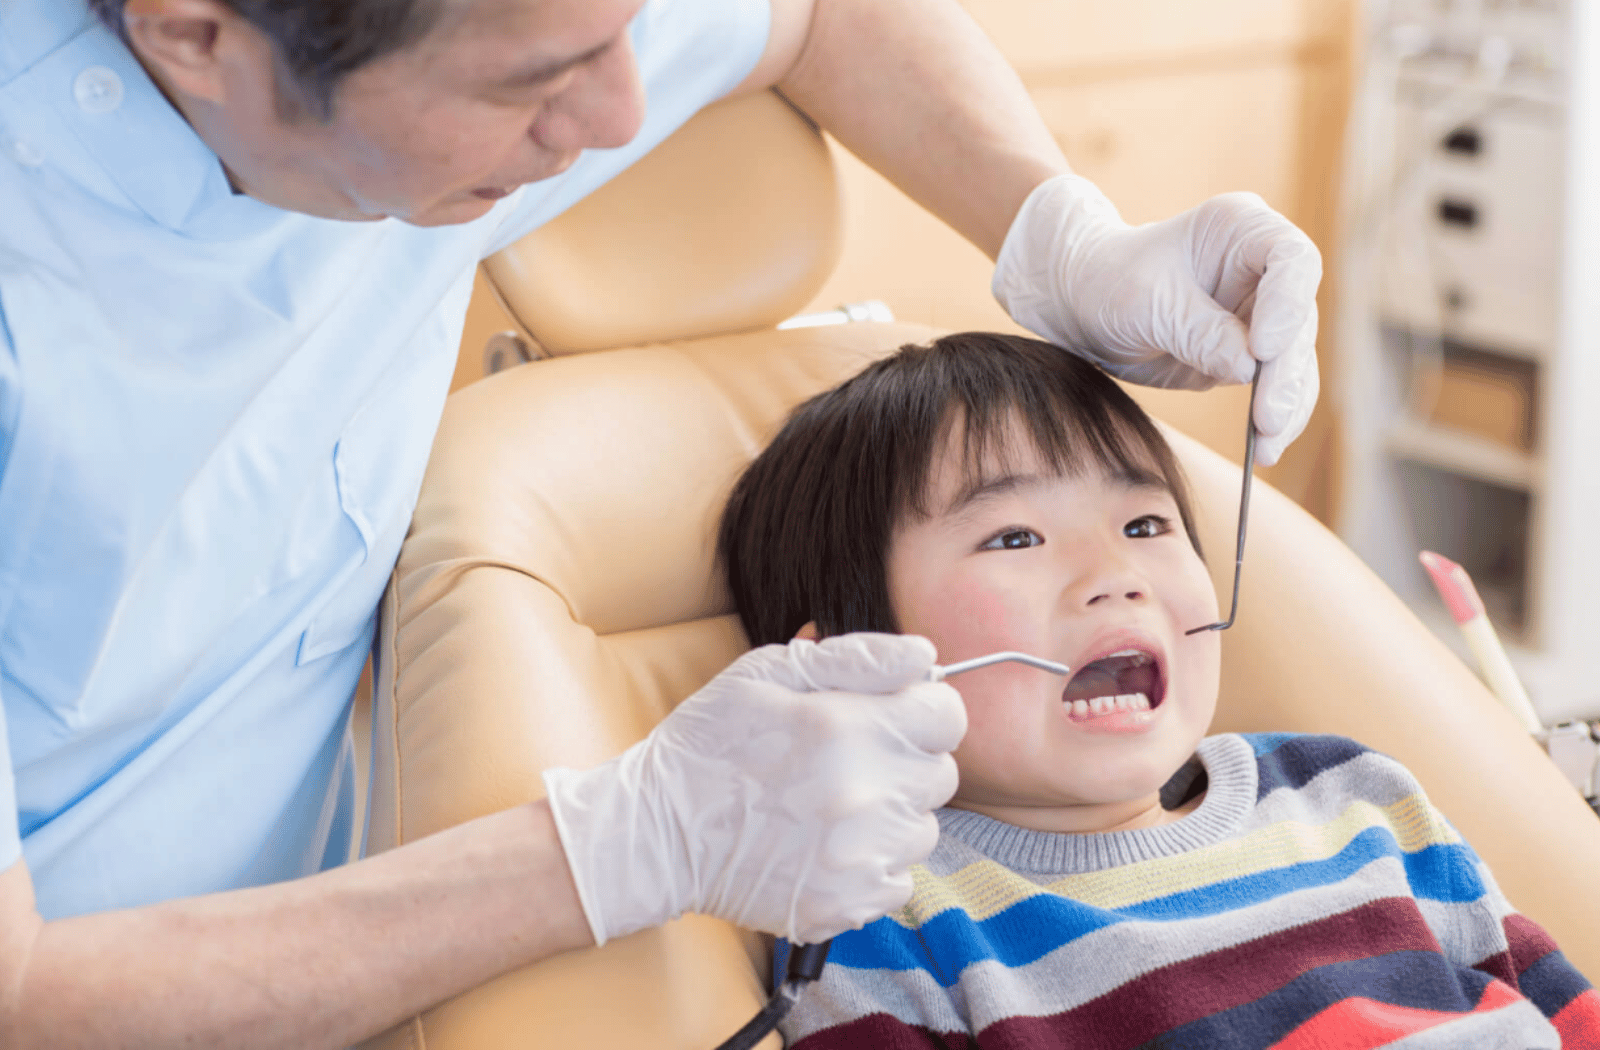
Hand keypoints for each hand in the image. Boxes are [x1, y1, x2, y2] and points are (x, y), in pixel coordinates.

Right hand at [543, 634, 965, 944]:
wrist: (658, 833)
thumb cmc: (711, 743)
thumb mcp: (768, 673)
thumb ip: (856, 658)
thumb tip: (925, 656)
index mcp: (848, 728)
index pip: (947, 716)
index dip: (920, 710)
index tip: (887, 717)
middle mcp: (864, 794)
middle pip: (939, 773)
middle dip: (902, 761)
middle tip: (845, 761)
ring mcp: (860, 856)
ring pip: (922, 828)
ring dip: (889, 814)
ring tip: (828, 806)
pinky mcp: (849, 903)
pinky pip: (899, 878)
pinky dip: (871, 863)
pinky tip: (823, 846)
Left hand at [992, 174, 1321, 464]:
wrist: (1080, 302)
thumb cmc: (1108, 279)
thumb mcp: (1146, 302)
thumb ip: (1199, 332)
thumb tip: (1250, 370)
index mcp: (1240, 229)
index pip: (1292, 259)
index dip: (1288, 305)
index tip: (1263, 349)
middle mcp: (1262, 269)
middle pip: (1299, 319)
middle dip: (1286, 373)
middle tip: (1268, 418)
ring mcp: (1260, 313)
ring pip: (1294, 360)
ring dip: (1285, 405)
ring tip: (1267, 445)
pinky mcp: (1248, 355)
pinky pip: (1273, 387)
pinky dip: (1272, 418)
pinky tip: (1264, 448)